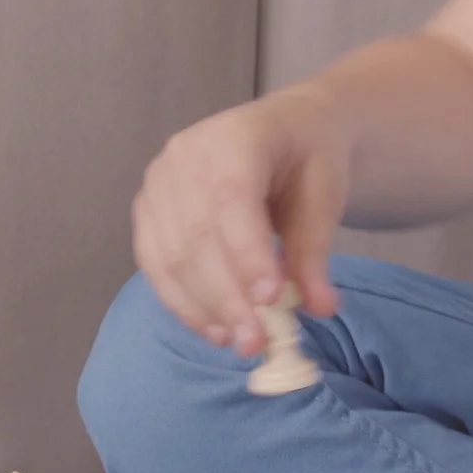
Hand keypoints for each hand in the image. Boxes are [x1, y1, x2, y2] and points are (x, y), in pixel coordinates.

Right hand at [132, 86, 348, 356]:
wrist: (284, 131)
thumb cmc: (307, 157)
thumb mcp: (325, 193)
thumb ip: (315, 250)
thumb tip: (319, 308)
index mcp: (234, 136)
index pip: (231, 198)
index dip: (247, 253)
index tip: (271, 301)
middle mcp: (183, 156)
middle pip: (194, 234)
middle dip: (225, 295)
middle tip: (257, 341)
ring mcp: (158, 183)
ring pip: (169, 255)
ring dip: (203, 307)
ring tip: (239, 342)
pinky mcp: (147, 212)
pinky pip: (154, 264)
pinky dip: (182, 302)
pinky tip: (214, 329)